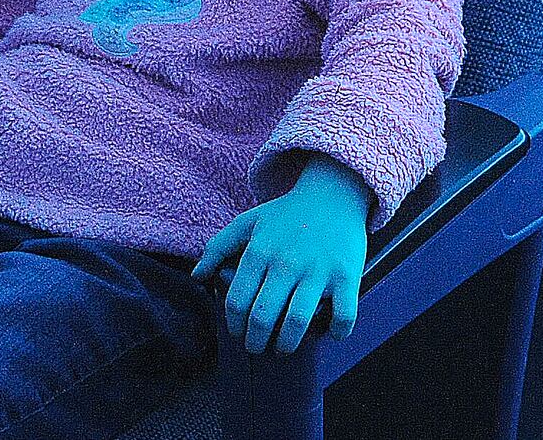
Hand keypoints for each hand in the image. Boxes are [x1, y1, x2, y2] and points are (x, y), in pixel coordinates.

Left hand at [192, 155, 371, 354]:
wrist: (330, 195)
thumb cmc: (285, 215)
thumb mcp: (247, 223)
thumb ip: (218, 247)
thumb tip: (196, 276)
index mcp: (259, 251)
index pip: (237, 300)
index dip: (233, 324)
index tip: (237, 333)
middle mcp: (286, 262)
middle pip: (263, 316)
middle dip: (255, 340)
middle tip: (256, 347)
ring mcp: (317, 270)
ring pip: (297, 321)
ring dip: (287, 343)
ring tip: (282, 348)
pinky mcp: (346, 275)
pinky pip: (343, 314)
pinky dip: (336, 332)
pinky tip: (329, 334)